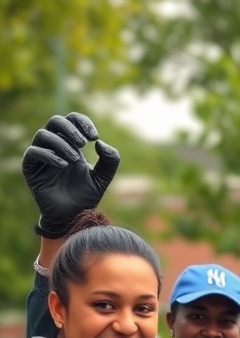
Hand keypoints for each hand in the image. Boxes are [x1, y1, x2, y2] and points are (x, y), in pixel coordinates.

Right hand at [22, 112, 119, 237]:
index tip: (94, 137)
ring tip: (75, 160)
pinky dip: (49, 155)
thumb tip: (100, 143)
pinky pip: (33, 152)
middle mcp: (54, 146)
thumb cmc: (85, 197)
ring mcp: (41, 156)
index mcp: (71, 144)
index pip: (72, 120)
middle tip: (84, 144)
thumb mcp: (102, 179)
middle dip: (70, 129)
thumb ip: (110, 161)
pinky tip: (63, 166)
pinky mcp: (30, 168)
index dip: (82, 123)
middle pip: (55, 121)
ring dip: (62, 144)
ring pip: (44, 135)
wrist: (72, 218)